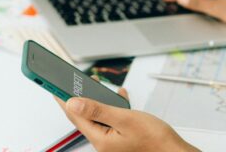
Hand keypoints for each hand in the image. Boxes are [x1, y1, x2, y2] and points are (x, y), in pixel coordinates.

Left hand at [54, 82, 199, 151]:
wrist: (172, 150)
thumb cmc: (153, 138)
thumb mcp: (124, 119)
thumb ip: (98, 109)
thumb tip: (74, 102)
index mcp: (100, 139)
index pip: (75, 115)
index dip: (63, 98)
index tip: (53, 85)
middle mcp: (103, 140)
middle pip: (84, 115)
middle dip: (79, 96)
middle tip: (72, 81)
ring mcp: (112, 139)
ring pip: (98, 114)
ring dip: (98, 99)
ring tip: (95, 84)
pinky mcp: (121, 135)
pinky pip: (111, 117)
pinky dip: (113, 105)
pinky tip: (120, 96)